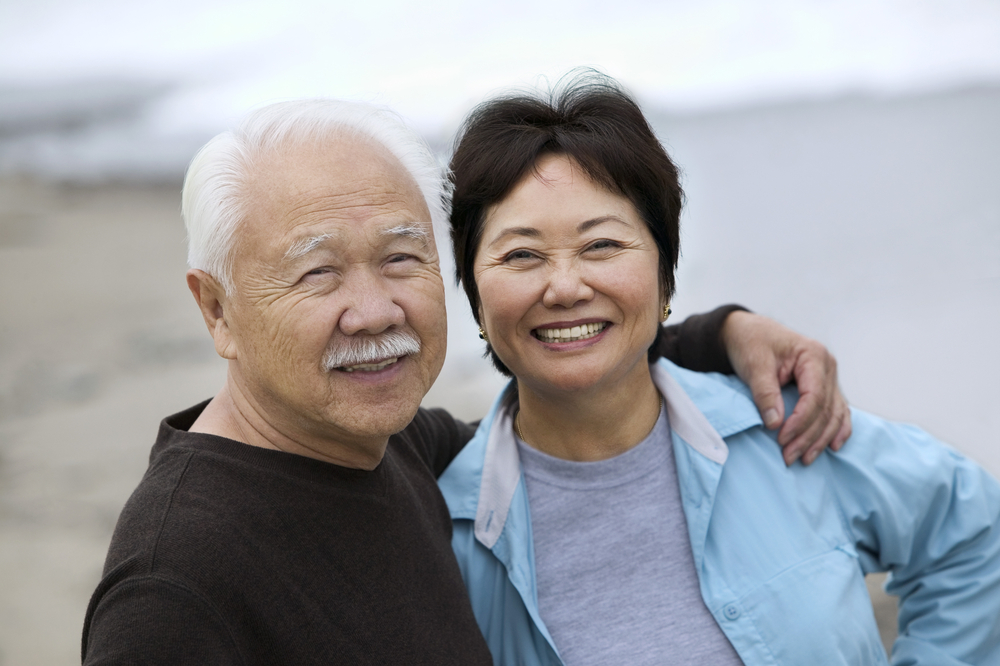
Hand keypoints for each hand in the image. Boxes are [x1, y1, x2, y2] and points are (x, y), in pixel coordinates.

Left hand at [720, 311, 850, 465]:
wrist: (748, 331)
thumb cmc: (751, 343)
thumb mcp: (754, 365)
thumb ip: (765, 393)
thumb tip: (775, 423)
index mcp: (813, 355)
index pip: (814, 397)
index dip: (800, 422)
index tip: (781, 440)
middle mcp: (827, 366)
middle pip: (826, 409)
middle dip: (808, 437)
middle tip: (789, 457)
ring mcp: (828, 376)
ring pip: (834, 414)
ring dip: (821, 439)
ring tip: (805, 459)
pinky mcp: (823, 385)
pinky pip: (837, 410)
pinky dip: (836, 429)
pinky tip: (833, 446)